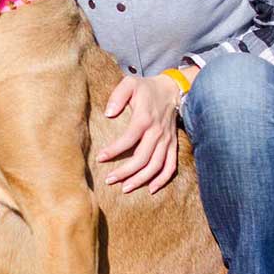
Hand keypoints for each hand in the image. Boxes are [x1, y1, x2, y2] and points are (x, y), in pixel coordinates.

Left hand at [97, 67, 198, 193]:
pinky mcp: (173, 145)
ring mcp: (167, 140)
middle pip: (142, 158)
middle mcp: (157, 132)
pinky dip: (162, 179)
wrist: (172, 90)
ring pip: (155, 166)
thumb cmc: (146, 88)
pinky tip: (150, 189)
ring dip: (140, 179)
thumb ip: (117, 96)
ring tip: (125, 188)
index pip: (128, 139)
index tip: (100, 158)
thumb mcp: (130, 84)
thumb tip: (108, 114)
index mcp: (144, 118)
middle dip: (125, 172)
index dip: (113, 151)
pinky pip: (171, 166)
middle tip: (109, 180)